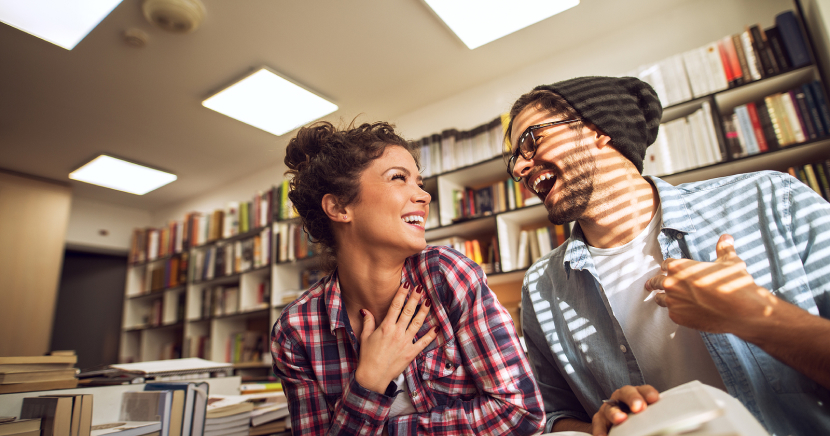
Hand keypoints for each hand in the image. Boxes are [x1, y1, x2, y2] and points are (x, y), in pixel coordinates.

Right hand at [354, 282, 438, 393]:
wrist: (373, 376)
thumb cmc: (367, 356)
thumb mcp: (365, 337)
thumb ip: (368, 322)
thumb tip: (365, 310)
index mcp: (385, 327)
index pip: (395, 306)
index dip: (401, 294)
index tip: (406, 284)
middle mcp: (396, 332)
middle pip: (408, 311)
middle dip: (415, 298)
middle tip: (421, 288)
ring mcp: (405, 342)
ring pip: (417, 323)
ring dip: (424, 311)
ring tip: (429, 301)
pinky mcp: (411, 352)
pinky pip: (423, 342)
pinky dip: (431, 335)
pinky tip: (437, 327)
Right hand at [591, 385, 658, 435]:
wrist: (619, 427)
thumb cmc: (637, 419)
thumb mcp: (646, 416)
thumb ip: (653, 417)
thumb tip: (670, 429)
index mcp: (637, 394)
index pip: (643, 390)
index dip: (648, 393)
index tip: (654, 399)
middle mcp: (621, 398)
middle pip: (626, 393)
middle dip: (632, 398)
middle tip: (638, 407)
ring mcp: (609, 407)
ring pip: (610, 407)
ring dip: (615, 413)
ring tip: (620, 419)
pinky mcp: (599, 419)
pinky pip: (598, 423)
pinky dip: (600, 430)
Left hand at [644, 234, 776, 333]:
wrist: (741, 310)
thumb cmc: (734, 283)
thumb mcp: (730, 262)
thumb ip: (723, 248)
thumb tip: (726, 237)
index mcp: (678, 266)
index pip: (666, 264)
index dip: (669, 266)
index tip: (668, 269)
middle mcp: (670, 283)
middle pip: (656, 281)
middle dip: (655, 282)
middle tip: (650, 285)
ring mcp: (672, 301)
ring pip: (660, 298)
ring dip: (661, 297)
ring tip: (660, 298)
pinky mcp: (677, 317)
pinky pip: (671, 313)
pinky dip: (675, 311)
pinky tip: (680, 311)